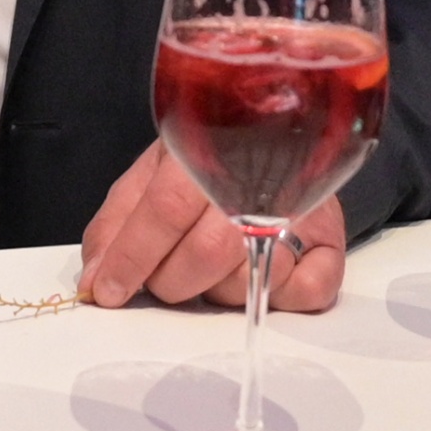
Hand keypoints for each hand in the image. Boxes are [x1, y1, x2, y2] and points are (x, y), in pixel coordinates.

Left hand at [76, 150, 343, 310]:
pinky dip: (277, 296)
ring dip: (220, 288)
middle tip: (165, 275)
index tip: (109, 291)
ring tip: (216, 264)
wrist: (282, 133)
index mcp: (210, 145)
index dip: (133, 255)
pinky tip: (262, 271)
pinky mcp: (334, 244)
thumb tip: (97, 281)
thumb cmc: (206, 163)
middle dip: (172, 280)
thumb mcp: (151, 176)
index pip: (166, 207)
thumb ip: (117, 225)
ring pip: (252, 278)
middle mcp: (264, 173)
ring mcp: (306, 209)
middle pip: (207, 252)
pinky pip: (306, 293)